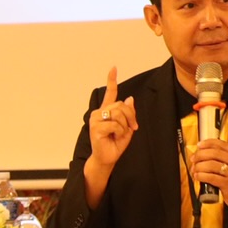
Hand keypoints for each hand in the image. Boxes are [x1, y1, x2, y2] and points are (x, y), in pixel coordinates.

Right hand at [81, 69, 136, 208]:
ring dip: (124, 126)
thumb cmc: (114, 144)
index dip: (111, 80)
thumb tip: (130, 98)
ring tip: (119, 134)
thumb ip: (129, 113)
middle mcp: (99, 113)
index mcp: (106, 111)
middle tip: (131, 128)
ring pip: (119, 114)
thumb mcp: (127, 127)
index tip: (113, 68)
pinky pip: (115, 124)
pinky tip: (114, 137)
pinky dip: (119, 132)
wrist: (107, 158)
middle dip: (131, 117)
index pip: (110, 94)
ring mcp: (96, 119)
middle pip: (121, 105)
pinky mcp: (96, 127)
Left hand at [189, 138, 227, 213]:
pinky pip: (211, 177)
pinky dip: (201, 176)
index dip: (208, 143)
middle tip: (193, 159)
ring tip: (194, 169)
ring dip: (199, 166)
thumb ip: (225, 158)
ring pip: (212, 165)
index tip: (199, 145)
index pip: (222, 144)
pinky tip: (197, 176)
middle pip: (215, 153)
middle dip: (200, 155)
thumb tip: (204, 152)